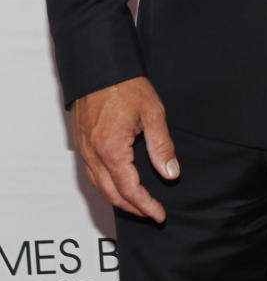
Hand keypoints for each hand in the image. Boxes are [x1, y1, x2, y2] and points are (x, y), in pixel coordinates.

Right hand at [71, 76, 178, 221]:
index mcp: (112, 149)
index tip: (159, 214)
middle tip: (152, 214)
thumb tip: (170, 173)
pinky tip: (118, 185)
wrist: (99, 66)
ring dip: (118, 199)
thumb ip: (162, 145)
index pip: (129, 189)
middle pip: (111, 194)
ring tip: (138, 204)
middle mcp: (93, 154)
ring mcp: (84, 149)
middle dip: (132, 208)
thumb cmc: (125, 84)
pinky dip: (106, 186)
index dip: (146, 205)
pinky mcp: (81, 143)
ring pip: (99, 187)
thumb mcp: (152, 112)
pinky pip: (92, 174)